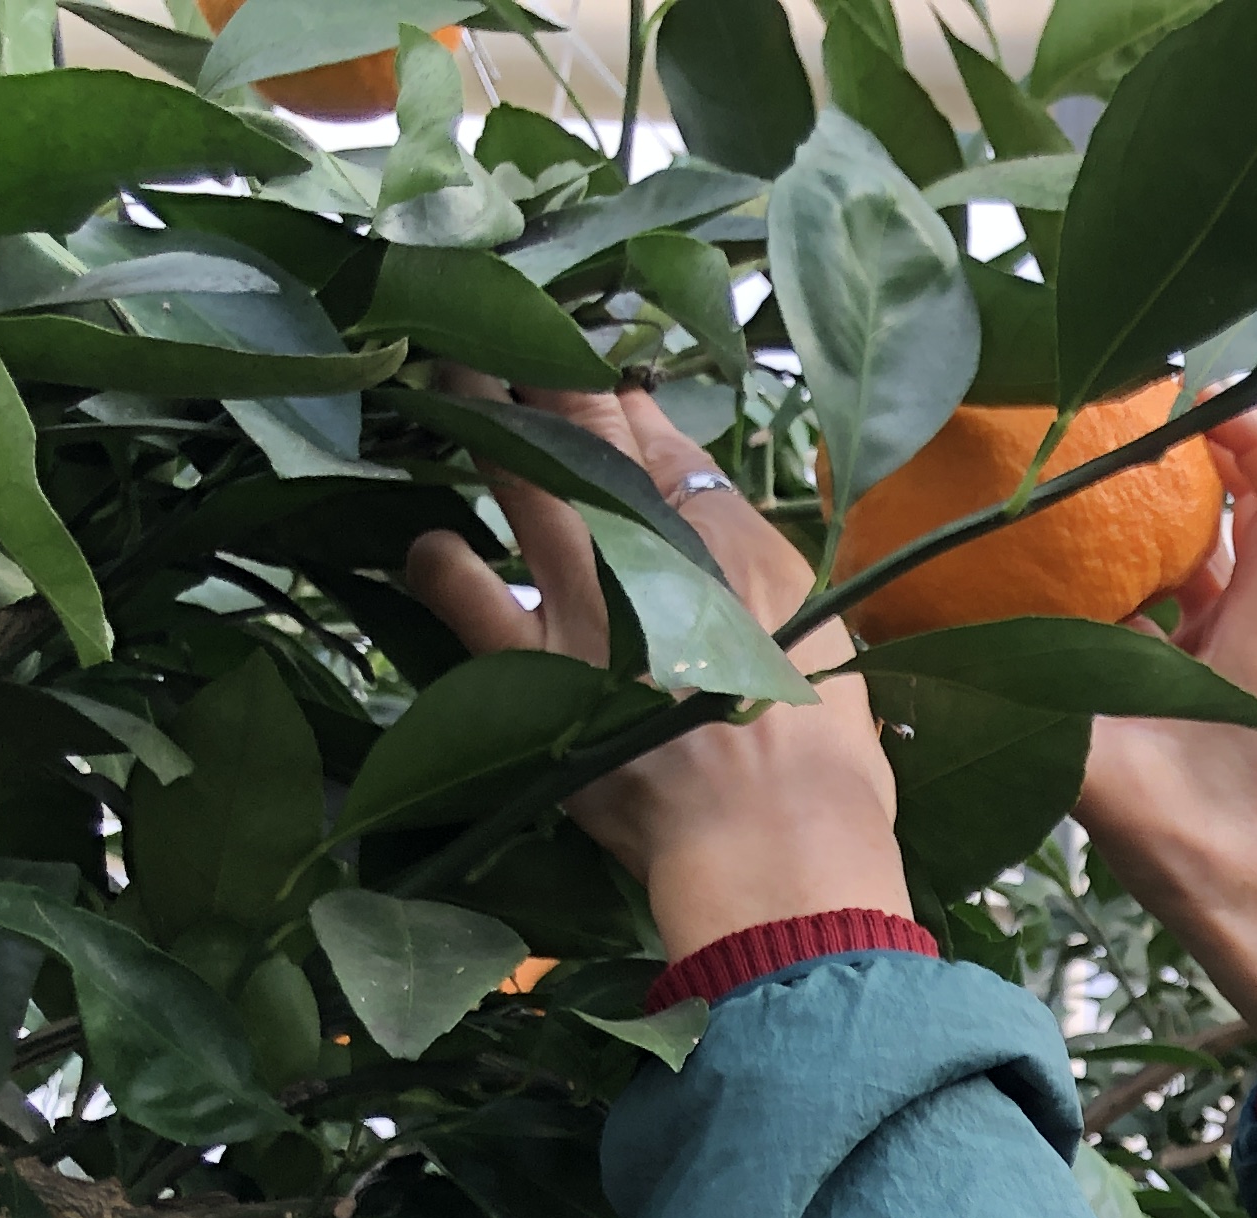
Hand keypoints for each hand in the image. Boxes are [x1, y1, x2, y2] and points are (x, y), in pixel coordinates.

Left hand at [400, 378, 910, 961]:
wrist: (780, 854)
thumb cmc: (826, 772)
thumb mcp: (824, 648)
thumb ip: (765, 573)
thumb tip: (712, 517)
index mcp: (738, 546)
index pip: (666, 443)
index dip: (621, 399)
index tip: (595, 373)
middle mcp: (658, 553)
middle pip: (586, 430)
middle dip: (538, 367)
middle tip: (497, 324)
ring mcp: (587, 603)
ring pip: (517, 476)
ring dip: (478, 418)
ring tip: (446, 380)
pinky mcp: (532, 671)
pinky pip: (461, 591)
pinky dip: (439, 559)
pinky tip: (429, 545)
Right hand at [1077, 414, 1256, 1069]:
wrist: (1252, 929)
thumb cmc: (1206, 859)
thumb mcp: (1106, 778)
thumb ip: (1026, 709)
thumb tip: (928, 648)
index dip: (1256, 430)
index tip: (1187, 397)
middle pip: (1251, 511)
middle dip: (1191, 455)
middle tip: (1113, 416)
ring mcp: (1237, 663)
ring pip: (1209, 561)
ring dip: (1155, 519)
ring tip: (1073, 478)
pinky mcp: (1211, 693)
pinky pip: (1175, 612)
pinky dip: (1131, 584)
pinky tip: (1059, 583)